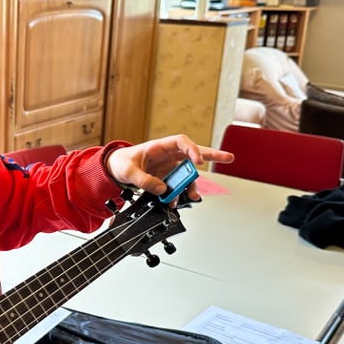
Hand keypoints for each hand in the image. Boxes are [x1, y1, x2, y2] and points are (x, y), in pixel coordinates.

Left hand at [105, 135, 233, 200]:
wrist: (115, 169)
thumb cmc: (121, 163)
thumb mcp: (128, 172)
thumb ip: (145, 180)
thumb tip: (162, 189)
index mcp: (159, 147)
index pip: (181, 142)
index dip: (192, 149)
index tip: (198, 161)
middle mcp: (168, 155)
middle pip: (193, 153)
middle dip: (212, 156)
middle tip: (229, 158)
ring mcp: (169, 167)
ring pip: (188, 173)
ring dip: (192, 185)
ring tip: (194, 196)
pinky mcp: (167, 178)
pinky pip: (178, 185)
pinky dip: (180, 193)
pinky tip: (177, 201)